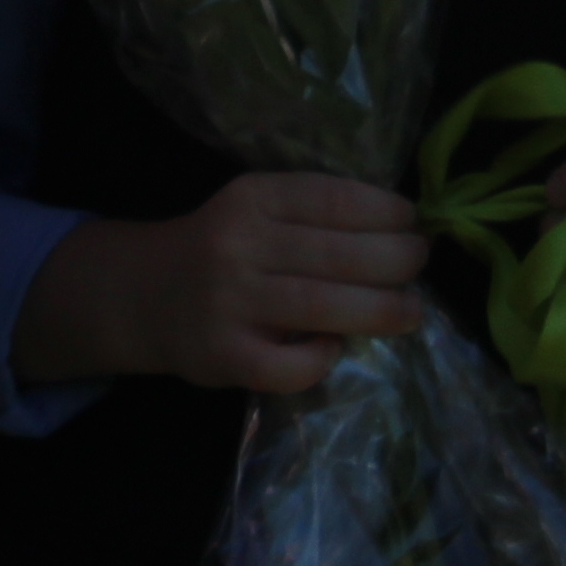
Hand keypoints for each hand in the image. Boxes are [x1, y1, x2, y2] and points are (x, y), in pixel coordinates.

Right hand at [27, 173, 430, 394]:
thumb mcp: (253, 209)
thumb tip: (399, 229)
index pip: (331, 199)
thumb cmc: (221, 248)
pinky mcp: (225, 356)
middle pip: (337, 255)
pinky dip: (323, 358)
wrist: (146, 294)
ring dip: (381, 310)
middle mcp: (238, 246)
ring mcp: (230, 304)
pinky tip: (335, 348)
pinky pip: (290, 366)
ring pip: (323, 307)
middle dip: (395, 260)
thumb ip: (310, 214)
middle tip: (419, 264)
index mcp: (251, 199)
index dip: (384, 211)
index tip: (413, 221)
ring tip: (411, 310)